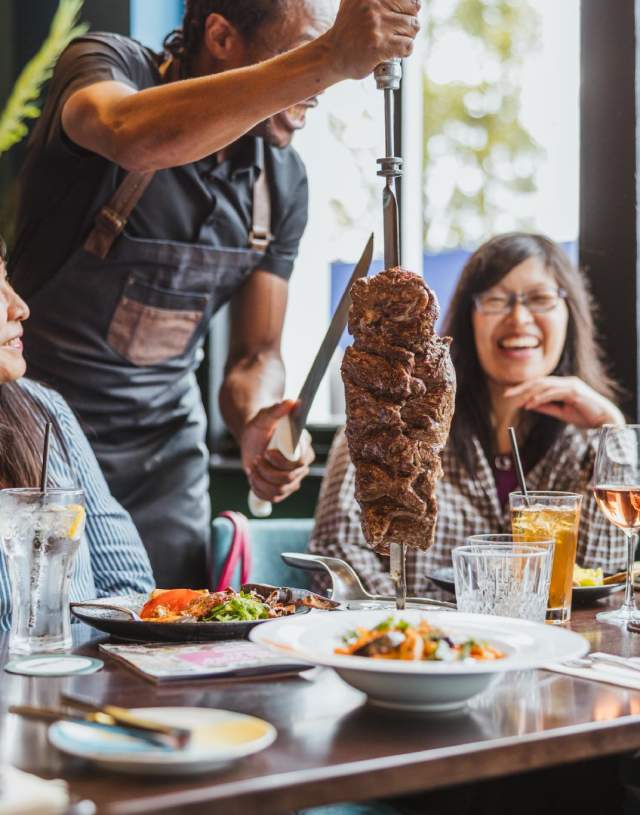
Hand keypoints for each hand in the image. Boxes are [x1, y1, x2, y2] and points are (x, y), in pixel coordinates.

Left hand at [241, 400, 315, 502]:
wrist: (253, 436)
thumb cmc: (262, 424)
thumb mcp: (266, 416)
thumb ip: (278, 409)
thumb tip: (292, 401)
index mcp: (303, 448)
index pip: (299, 463)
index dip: (281, 461)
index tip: (267, 452)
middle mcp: (301, 466)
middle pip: (289, 479)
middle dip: (267, 471)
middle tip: (256, 459)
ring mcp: (292, 479)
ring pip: (280, 491)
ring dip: (261, 480)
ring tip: (253, 467)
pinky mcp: (281, 489)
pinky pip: (273, 498)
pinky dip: (259, 490)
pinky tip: (253, 477)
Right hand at [323, 0, 420, 80]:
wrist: (333, 54)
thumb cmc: (350, 30)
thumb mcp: (358, 2)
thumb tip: (415, 2)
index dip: (409, 8)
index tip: (401, 16)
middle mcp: (373, 6)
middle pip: (412, 10)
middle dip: (409, 23)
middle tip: (398, 32)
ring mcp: (377, 27)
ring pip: (412, 28)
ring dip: (408, 37)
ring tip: (395, 41)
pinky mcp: (379, 47)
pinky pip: (407, 45)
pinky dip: (406, 50)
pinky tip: (397, 52)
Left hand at [503, 376, 624, 428]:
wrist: (605, 420)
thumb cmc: (585, 416)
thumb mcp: (561, 413)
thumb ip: (546, 407)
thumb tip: (528, 405)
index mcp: (563, 385)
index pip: (539, 384)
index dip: (524, 388)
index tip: (510, 394)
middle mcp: (566, 382)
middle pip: (539, 381)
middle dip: (521, 388)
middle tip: (507, 394)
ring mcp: (571, 385)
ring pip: (544, 385)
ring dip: (529, 393)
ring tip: (517, 401)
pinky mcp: (575, 392)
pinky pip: (554, 393)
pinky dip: (541, 397)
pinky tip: (531, 403)